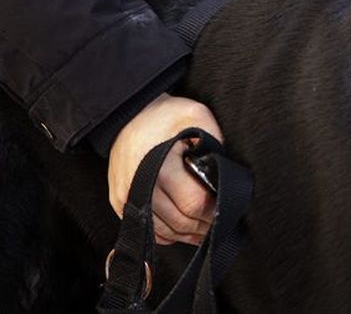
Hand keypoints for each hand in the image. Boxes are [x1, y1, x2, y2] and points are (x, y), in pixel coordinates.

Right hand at [108, 93, 222, 245]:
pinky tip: (183, 231)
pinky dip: (168, 235)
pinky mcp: (120, 203)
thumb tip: (228, 169)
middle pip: (180, 222)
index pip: (194, 203)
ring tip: (205, 230)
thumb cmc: (165, 115)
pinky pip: (147, 230)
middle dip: (204, 226)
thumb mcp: (196, 116)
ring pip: (164, 232)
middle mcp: (140, 187)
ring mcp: (127, 198)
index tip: (229, 209)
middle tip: (222, 224)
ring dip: (187, 235)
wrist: (128, 114)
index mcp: (162, 167)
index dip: (215, 211)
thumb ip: (215, 141)